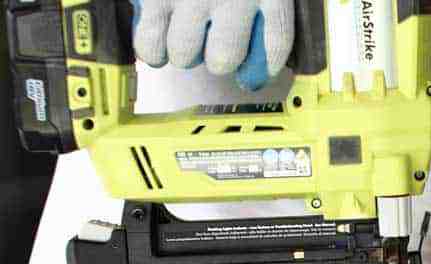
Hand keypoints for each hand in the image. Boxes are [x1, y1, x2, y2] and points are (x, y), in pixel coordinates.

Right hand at [132, 0, 294, 90]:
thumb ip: (264, 11)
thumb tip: (258, 60)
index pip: (273, 48)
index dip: (259, 70)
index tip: (249, 77)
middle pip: (224, 60)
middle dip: (216, 58)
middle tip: (210, 44)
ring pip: (185, 56)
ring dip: (182, 50)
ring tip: (183, 30)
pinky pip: (150, 44)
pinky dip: (152, 48)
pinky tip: (157, 33)